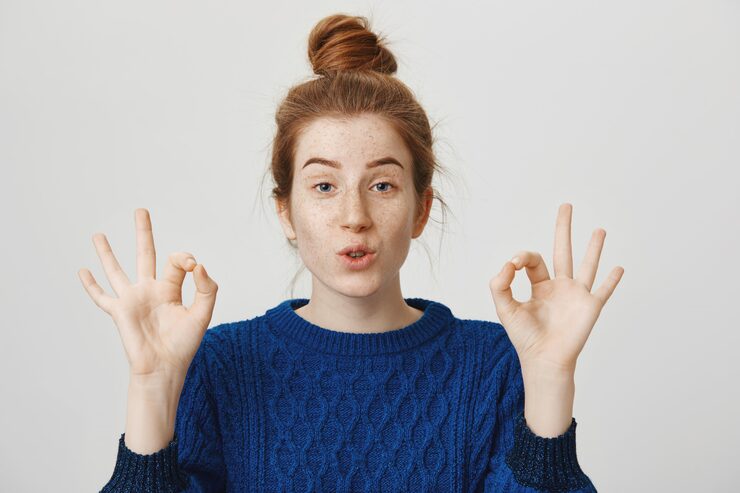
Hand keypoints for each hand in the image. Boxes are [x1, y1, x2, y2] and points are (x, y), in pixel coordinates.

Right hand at [78, 208, 218, 378]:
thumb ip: (206, 288)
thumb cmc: (184, 344)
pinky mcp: (119, 311)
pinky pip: (101, 296)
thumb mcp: (203, 313)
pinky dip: (90, 285)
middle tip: (141, 210)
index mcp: (171, 289)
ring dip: (106, 252)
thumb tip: (197, 264)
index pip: (176, 261)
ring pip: (116, 270)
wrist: (164, 367)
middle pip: (145, 254)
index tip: (191, 264)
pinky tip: (82, 271)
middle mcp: (150, 290)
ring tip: (98, 234)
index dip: (184, 258)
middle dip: (143, 232)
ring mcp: (132, 299)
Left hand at [489, 203, 623, 373]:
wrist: (544, 360)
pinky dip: (613, 280)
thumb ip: (500, 284)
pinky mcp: (590, 306)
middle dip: (563, 228)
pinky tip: (619, 268)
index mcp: (539, 286)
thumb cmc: (525, 338)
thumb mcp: (505, 308)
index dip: (521, 257)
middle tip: (566, 205)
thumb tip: (507, 264)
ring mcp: (576, 295)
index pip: (532, 260)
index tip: (513, 265)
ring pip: (587, 265)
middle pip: (562, 250)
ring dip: (594, 247)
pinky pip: (604, 290)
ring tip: (599, 229)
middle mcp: (559, 287)